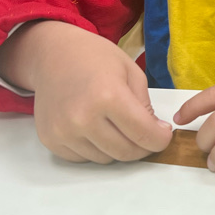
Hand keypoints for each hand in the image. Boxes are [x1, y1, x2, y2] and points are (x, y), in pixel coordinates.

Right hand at [0, 21, 172, 163]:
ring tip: (115, 124)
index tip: (163, 135)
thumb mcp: (131, 72)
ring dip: (117, 148)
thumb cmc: (93, 58)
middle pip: (126, 152)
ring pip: (106, 159)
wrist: (52, 54)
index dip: (161, 139)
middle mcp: (83, 118)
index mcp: (108, 96)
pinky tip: (94, 127)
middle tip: (144, 133)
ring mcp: (63, 131)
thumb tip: (155, 133)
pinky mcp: (50, 139)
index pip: (144, 135)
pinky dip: (95, 148)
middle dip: (142, 147)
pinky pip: (83, 158)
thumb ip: (145, 105)